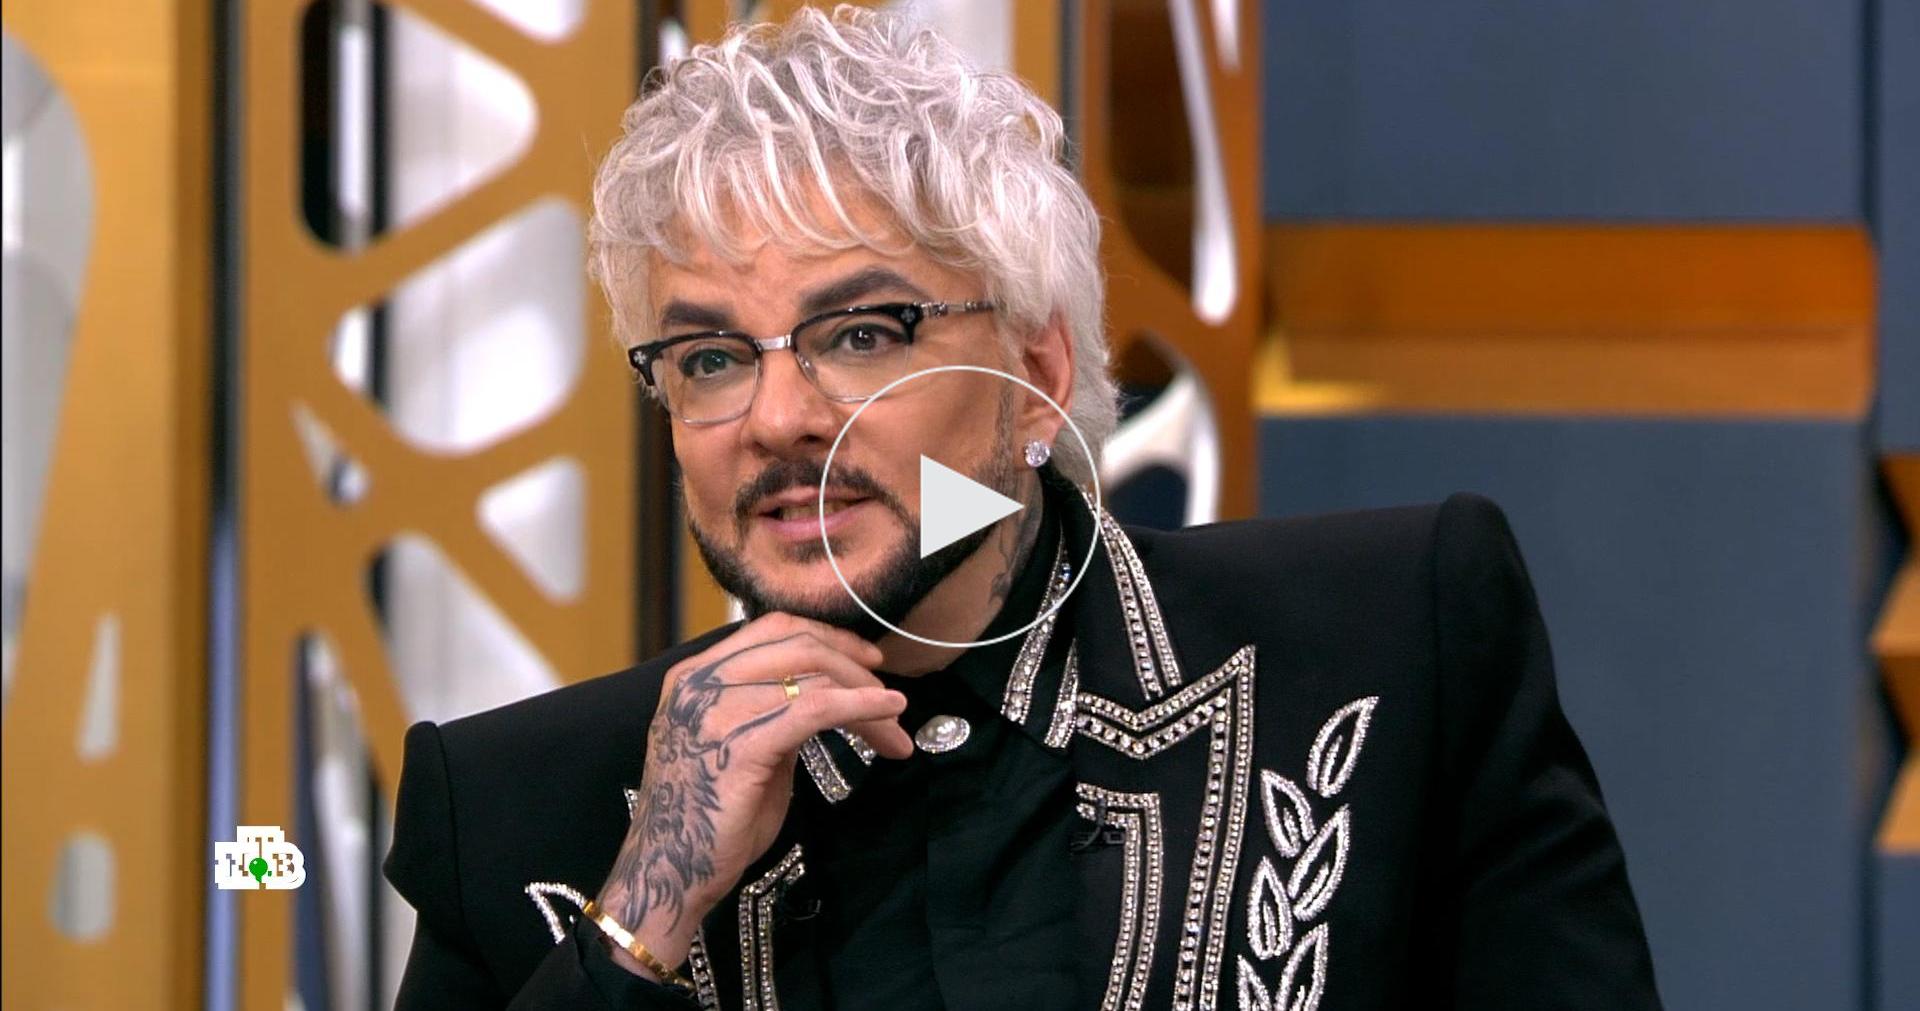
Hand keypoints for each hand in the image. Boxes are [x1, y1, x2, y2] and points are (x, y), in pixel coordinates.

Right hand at [592, 613, 910, 977]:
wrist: (670, 873)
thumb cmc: (712, 819)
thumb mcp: (742, 746)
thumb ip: (772, 710)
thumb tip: (826, 692)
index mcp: (694, 675)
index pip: (773, 629)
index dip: (829, 636)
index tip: (868, 660)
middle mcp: (698, 682)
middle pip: (797, 643)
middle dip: (855, 665)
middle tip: (893, 697)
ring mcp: (714, 709)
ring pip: (812, 673)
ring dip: (867, 696)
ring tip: (896, 728)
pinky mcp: (739, 743)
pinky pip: (814, 708)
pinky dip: (860, 705)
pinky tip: (889, 712)